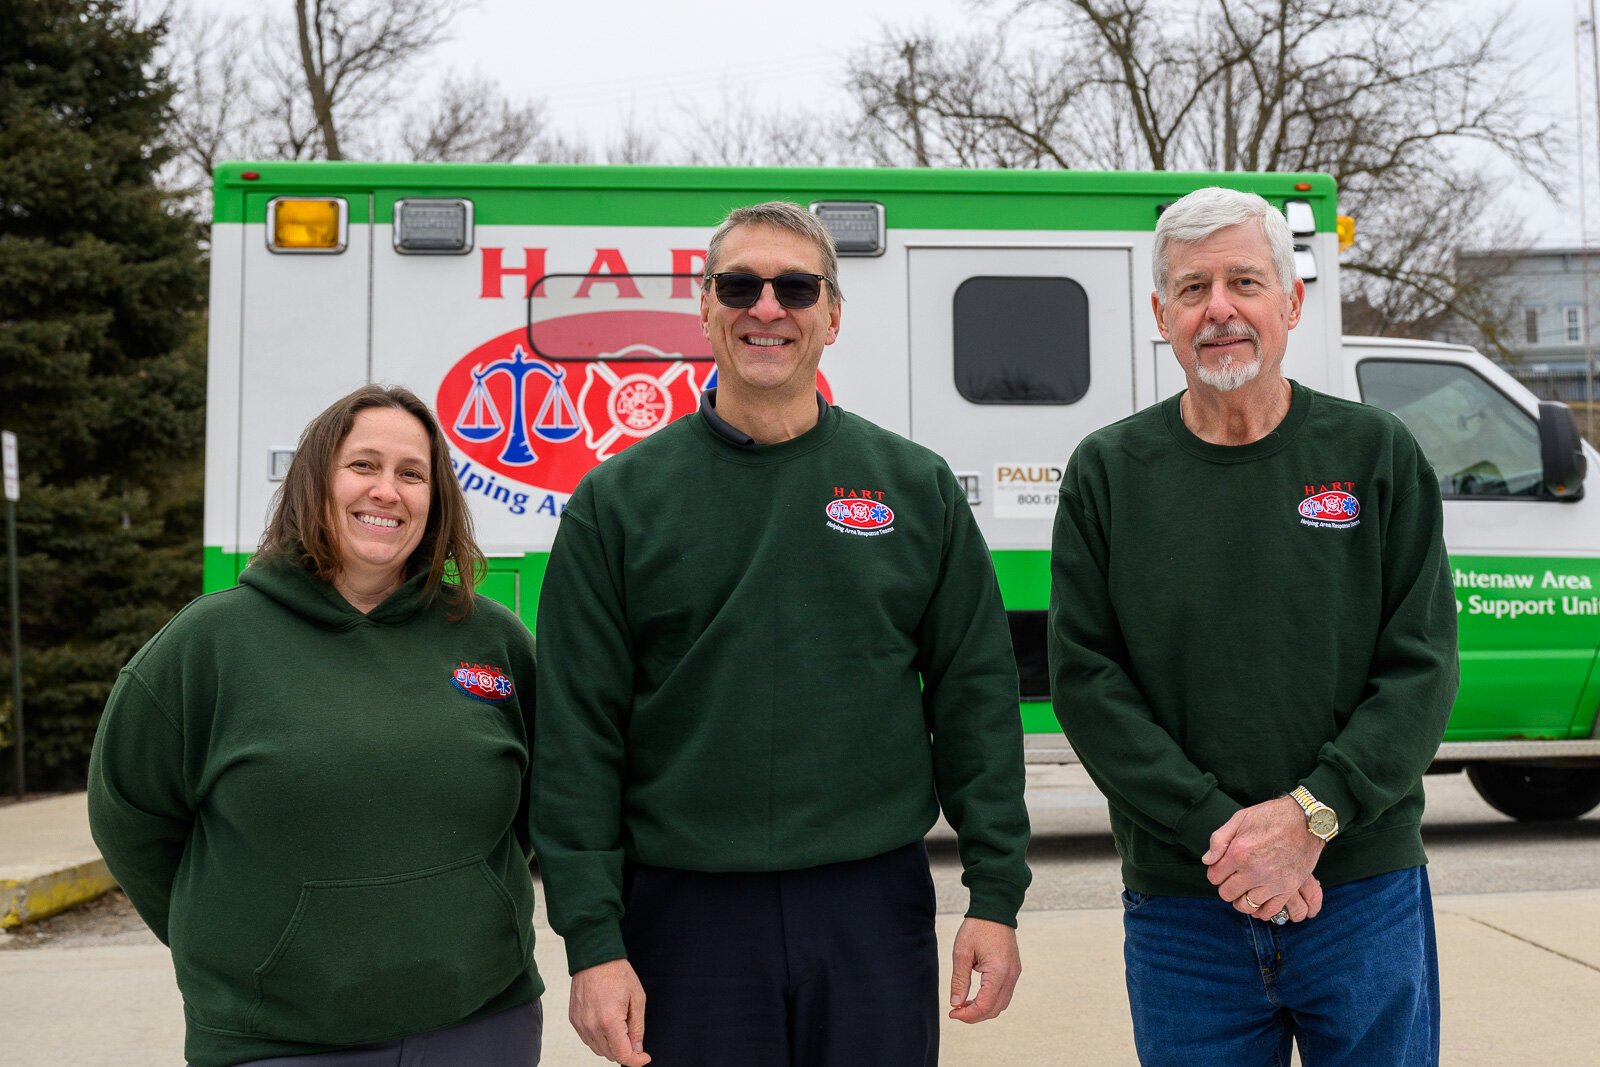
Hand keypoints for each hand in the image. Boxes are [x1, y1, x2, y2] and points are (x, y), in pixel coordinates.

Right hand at [569, 958, 649, 1064]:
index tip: (644, 1057)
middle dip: (625, 1050)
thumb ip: (637, 1027)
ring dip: (612, 1045)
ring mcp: (581, 1024)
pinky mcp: (574, 1020)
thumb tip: (637, 1049)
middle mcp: (592, 1026)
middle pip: (611, 1055)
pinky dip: (600, 1038)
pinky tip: (607, 1023)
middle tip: (633, 1034)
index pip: (623, 1055)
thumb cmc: (616, 973)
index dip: (636, 1061)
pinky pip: (588, 1039)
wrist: (594, 957)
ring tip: (619, 1025)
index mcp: (610, 1021)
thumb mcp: (637, 998)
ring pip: (599, 1050)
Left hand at [948, 917, 1021, 1023]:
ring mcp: (1014, 974)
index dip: (968, 1014)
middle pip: (995, 1009)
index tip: (952, 1013)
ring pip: (1001, 1004)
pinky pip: (1004, 994)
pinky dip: (991, 1000)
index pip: (985, 1005)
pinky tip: (976, 995)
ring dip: (983, 1009)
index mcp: (998, 972)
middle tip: (956, 1011)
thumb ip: (959, 980)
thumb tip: (956, 1003)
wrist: (995, 909)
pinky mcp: (1014, 970)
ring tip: (964, 1004)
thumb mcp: (962, 953)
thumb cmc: (977, 927)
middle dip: (975, 1015)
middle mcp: (1011, 976)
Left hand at [1201, 796, 1323, 915]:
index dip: (1216, 873)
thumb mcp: (1240, 818)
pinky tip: (1259, 901)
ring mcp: (1272, 882)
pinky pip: (1270, 911)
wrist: (1306, 820)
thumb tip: (1208, 860)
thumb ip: (1219, 840)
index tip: (1222, 868)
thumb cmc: (1272, 816)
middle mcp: (1253, 871)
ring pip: (1246, 906)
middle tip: (1233, 879)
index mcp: (1238, 853)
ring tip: (1246, 889)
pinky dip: (1261, 910)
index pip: (1214, 877)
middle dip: (1227, 887)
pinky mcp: (1288, 889)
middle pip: (1227, 894)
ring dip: (1242, 899)